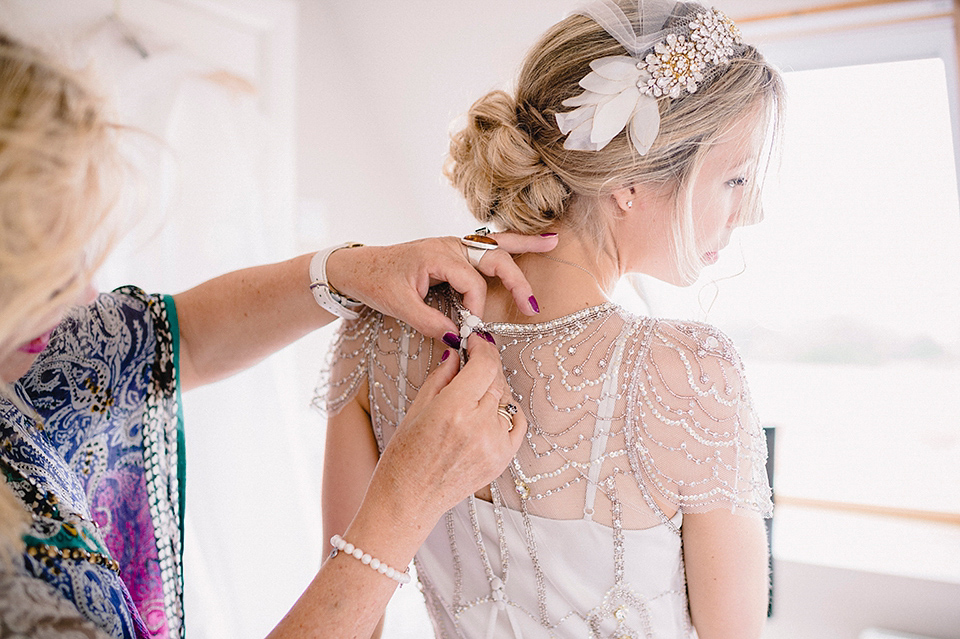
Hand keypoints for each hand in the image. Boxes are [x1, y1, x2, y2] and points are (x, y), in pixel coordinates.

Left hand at [324, 233, 557, 338]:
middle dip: (516, 280)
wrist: (358, 266)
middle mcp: (449, 244)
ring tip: (554, 242)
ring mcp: (453, 244)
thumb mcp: (400, 306)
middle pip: (493, 256)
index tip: (471, 327)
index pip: (471, 282)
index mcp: (436, 255)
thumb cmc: (376, 282)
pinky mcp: (453, 251)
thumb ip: (431, 323)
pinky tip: (529, 243)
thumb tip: (460, 338)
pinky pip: (486, 246)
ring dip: (524, 245)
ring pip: (495, 243)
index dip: (476, 307)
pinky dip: (508, 245)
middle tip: (532, 306)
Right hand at [374, 334, 524, 523]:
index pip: (484, 364)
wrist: (408, 500)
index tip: (475, 341)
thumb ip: (442, 376)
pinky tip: (489, 413)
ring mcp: (494, 445)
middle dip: (486, 366)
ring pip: (506, 400)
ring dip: (493, 390)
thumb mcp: (416, 408)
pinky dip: (506, 413)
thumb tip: (458, 353)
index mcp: (453, 409)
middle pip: (497, 379)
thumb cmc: (404, 457)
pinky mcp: (502, 461)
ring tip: (472, 396)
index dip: (482, 347)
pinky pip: (516, 424)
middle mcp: (478, 426)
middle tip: (473, 362)